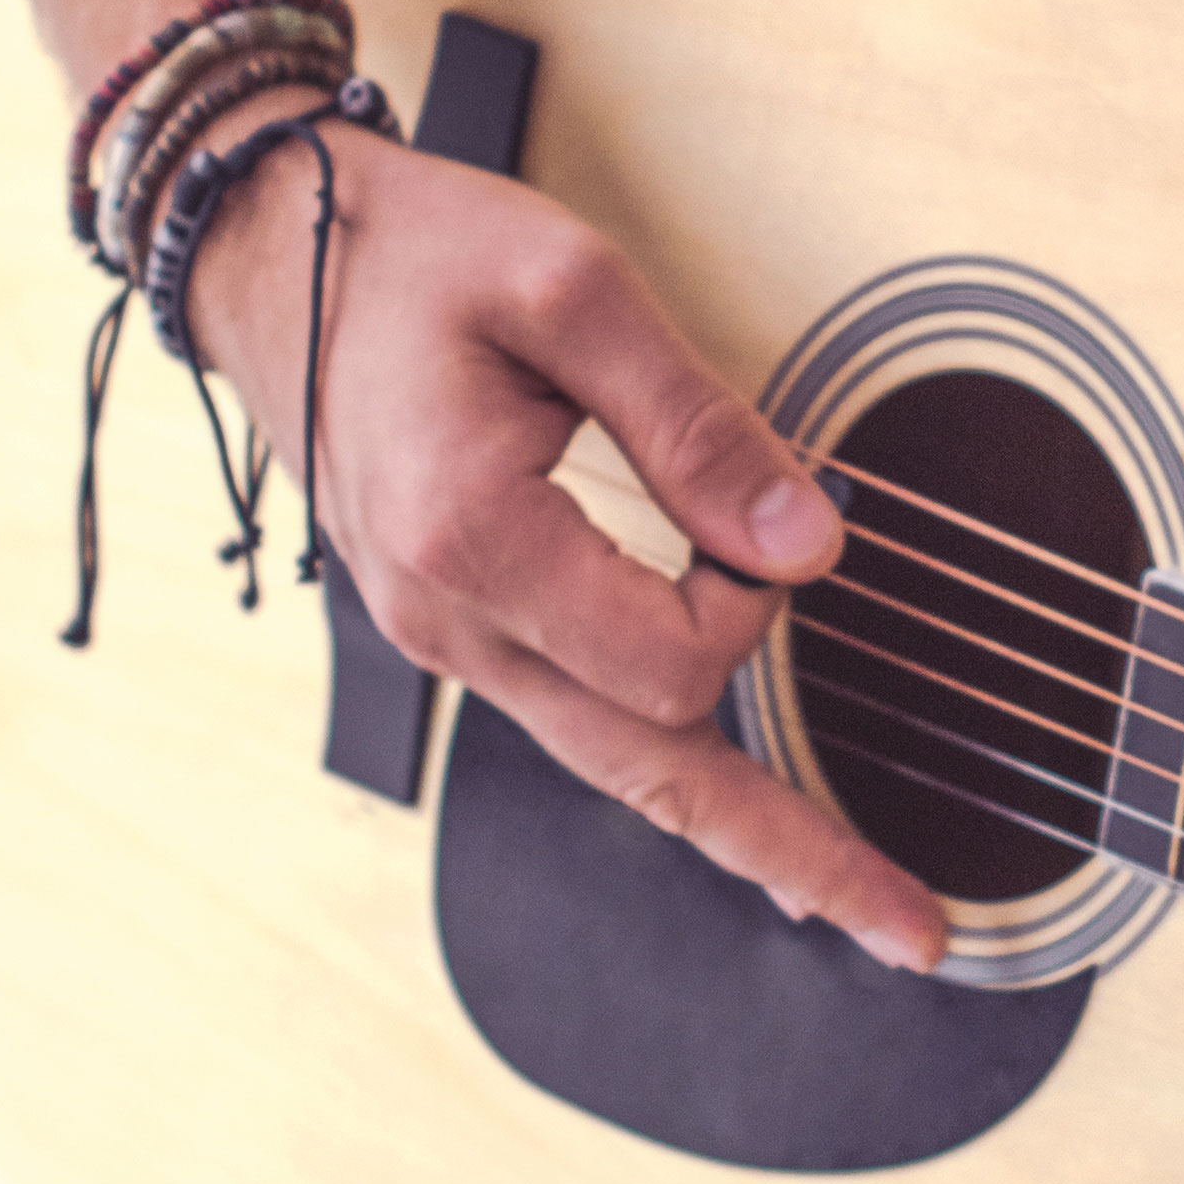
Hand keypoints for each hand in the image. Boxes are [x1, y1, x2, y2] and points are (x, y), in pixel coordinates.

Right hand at [181, 127, 945, 971]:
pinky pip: (583, 724)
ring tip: (851, 894)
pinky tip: (742, 803)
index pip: (670, 660)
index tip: (771, 512)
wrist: (268, 260)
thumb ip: (695, 423)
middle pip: (656, 777)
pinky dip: (675, 768)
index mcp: (469, 539)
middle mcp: (449, 621)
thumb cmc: (412, 256)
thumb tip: (808, 539)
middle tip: (915, 926)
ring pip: (619, 769)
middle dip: (794, 853)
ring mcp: (446, 638)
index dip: (753, 599)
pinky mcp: (458, 628)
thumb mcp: (570, 290)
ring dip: (743, 830)